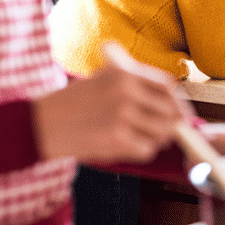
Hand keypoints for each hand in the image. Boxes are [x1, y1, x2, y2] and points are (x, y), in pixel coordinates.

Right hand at [33, 42, 192, 163]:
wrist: (42, 124)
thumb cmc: (72, 103)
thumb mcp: (101, 79)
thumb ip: (133, 82)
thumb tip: (172, 98)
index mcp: (123, 73)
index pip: (167, 86)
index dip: (179, 102)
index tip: (181, 114)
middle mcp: (126, 91)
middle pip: (170, 112)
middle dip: (169, 125)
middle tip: (160, 132)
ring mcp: (122, 115)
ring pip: (161, 133)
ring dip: (154, 140)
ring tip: (134, 137)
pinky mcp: (116, 139)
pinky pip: (147, 150)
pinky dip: (140, 151)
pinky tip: (122, 146)